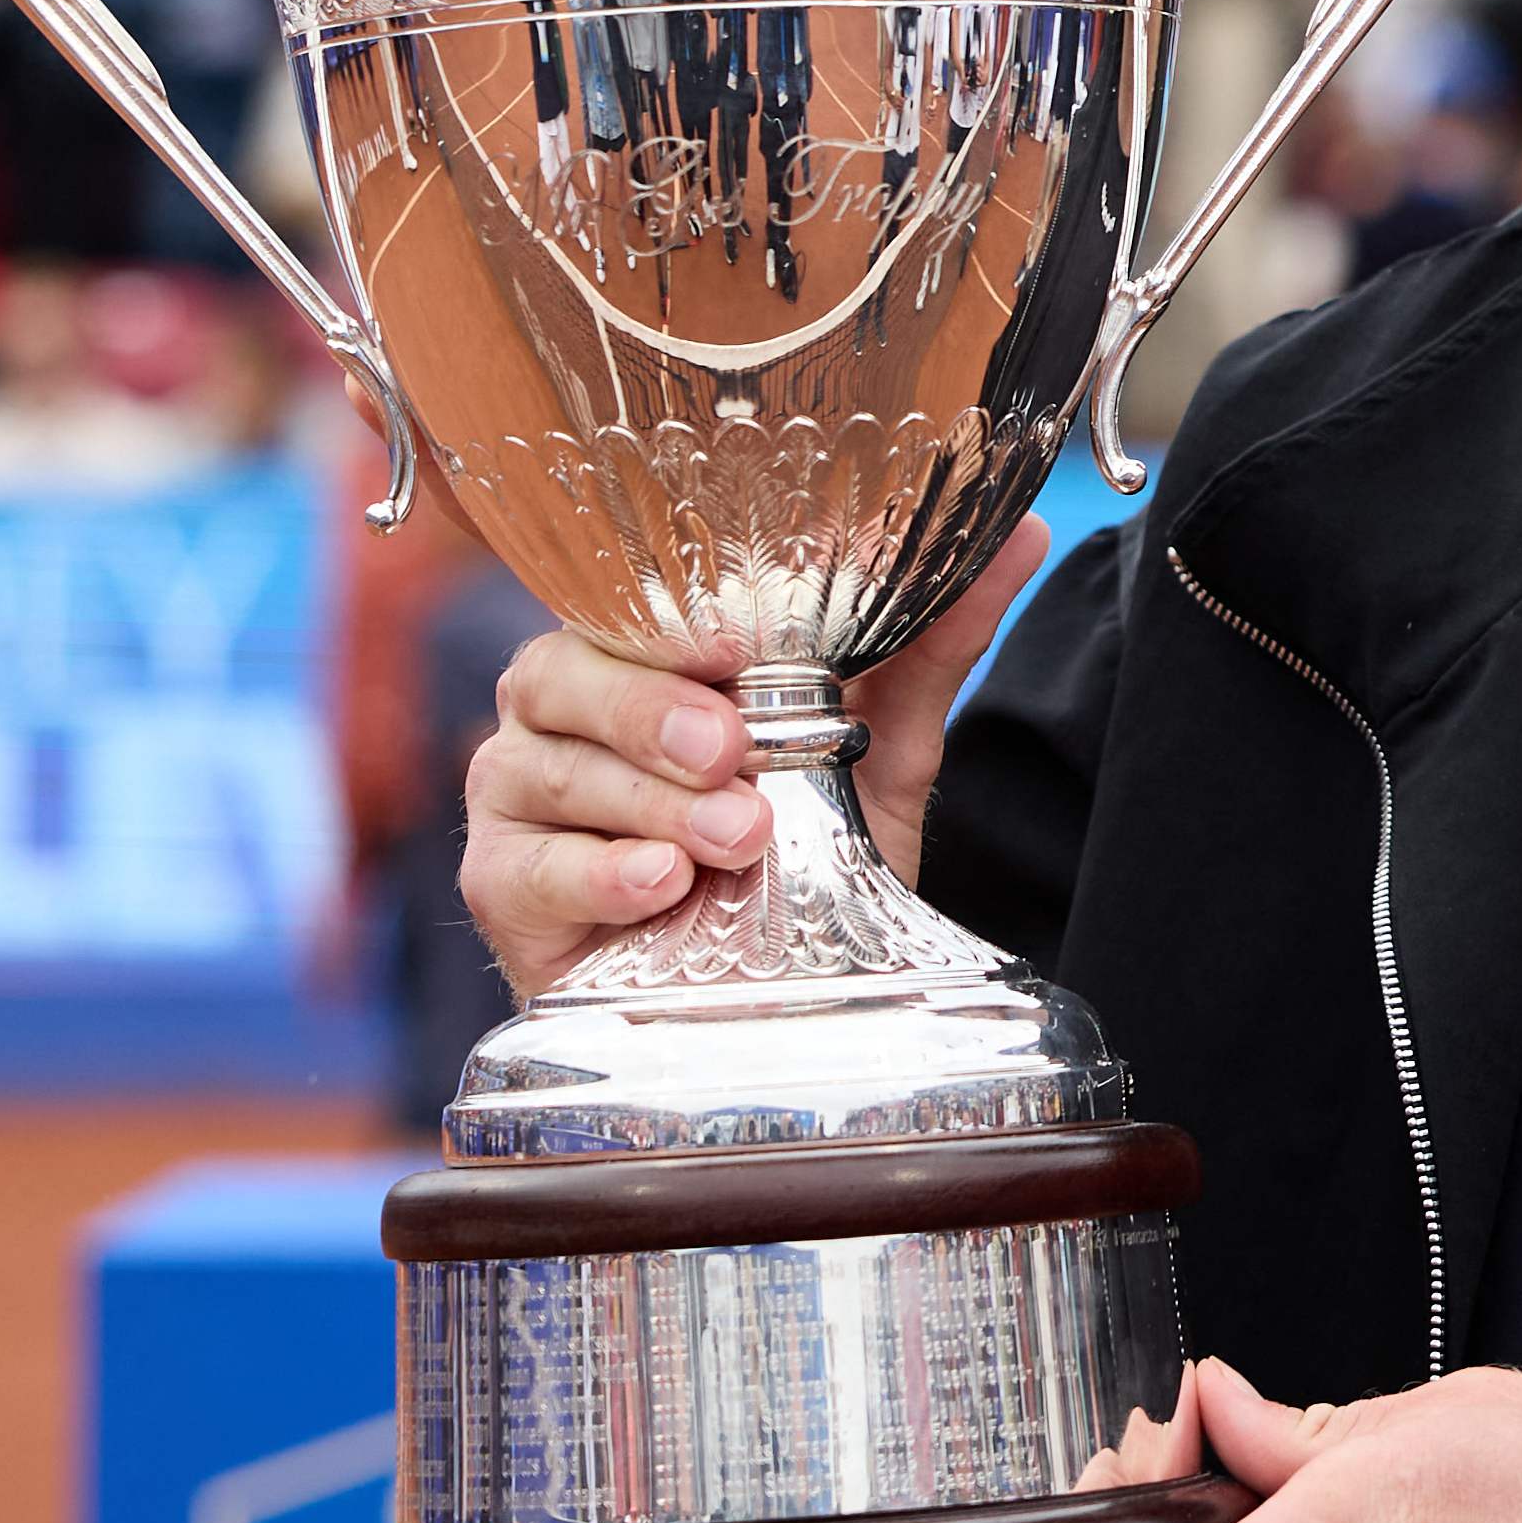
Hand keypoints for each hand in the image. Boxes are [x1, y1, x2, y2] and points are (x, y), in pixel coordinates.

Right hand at [454, 519, 1047, 998]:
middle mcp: (561, 707)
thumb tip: (1021, 533)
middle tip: (731, 750)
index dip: (670, 621)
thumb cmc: (806, 851)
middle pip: (562, 672)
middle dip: (653, 713)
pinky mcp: (501, 883)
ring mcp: (520, 793)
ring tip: (734, 834)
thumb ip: (933, 643)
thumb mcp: (883, 747)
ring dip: (649, 801)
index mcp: (636, 650)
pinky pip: (527, 865)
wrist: (776, 989)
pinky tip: (661, 881)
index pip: (623, 606)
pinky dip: (600, 870)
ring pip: (546, 766)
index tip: (737, 645)